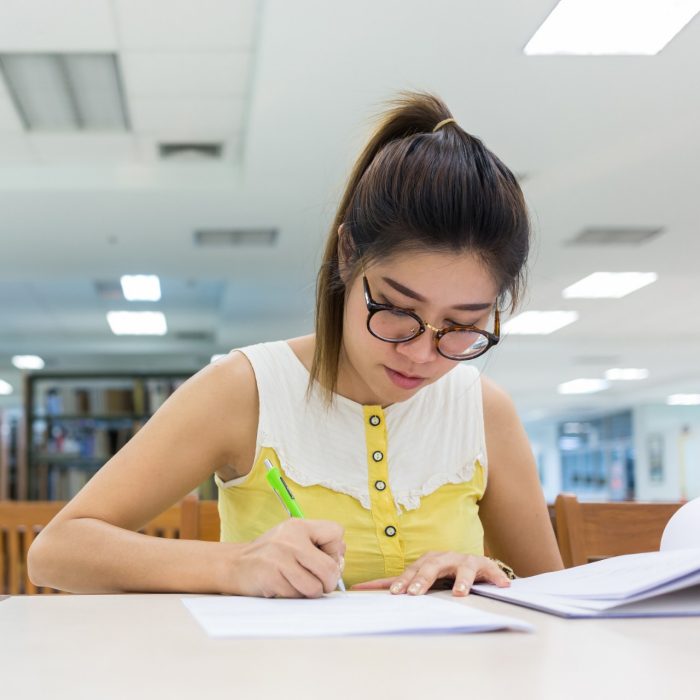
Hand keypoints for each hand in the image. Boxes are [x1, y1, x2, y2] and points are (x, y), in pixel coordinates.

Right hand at [221, 519, 344, 597]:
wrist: (234, 564)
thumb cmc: (270, 554)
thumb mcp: (293, 538)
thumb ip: (318, 545)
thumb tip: (341, 561)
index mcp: (299, 526)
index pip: (337, 532)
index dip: (335, 550)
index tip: (323, 557)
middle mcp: (291, 539)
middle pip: (330, 567)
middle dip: (328, 581)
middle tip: (319, 583)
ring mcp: (280, 559)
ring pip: (315, 587)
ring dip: (311, 592)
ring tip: (299, 584)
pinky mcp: (272, 578)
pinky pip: (297, 596)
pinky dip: (294, 596)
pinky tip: (283, 587)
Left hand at [351, 551, 510, 596]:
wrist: (473, 564)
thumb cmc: (443, 573)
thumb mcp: (422, 578)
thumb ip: (399, 583)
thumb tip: (362, 588)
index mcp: (426, 561)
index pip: (410, 571)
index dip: (400, 581)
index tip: (390, 594)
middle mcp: (443, 558)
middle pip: (431, 566)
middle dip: (422, 579)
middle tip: (414, 594)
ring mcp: (463, 560)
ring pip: (461, 567)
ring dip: (460, 580)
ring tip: (460, 593)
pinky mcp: (483, 565)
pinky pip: (488, 570)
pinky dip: (494, 576)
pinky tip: (499, 584)